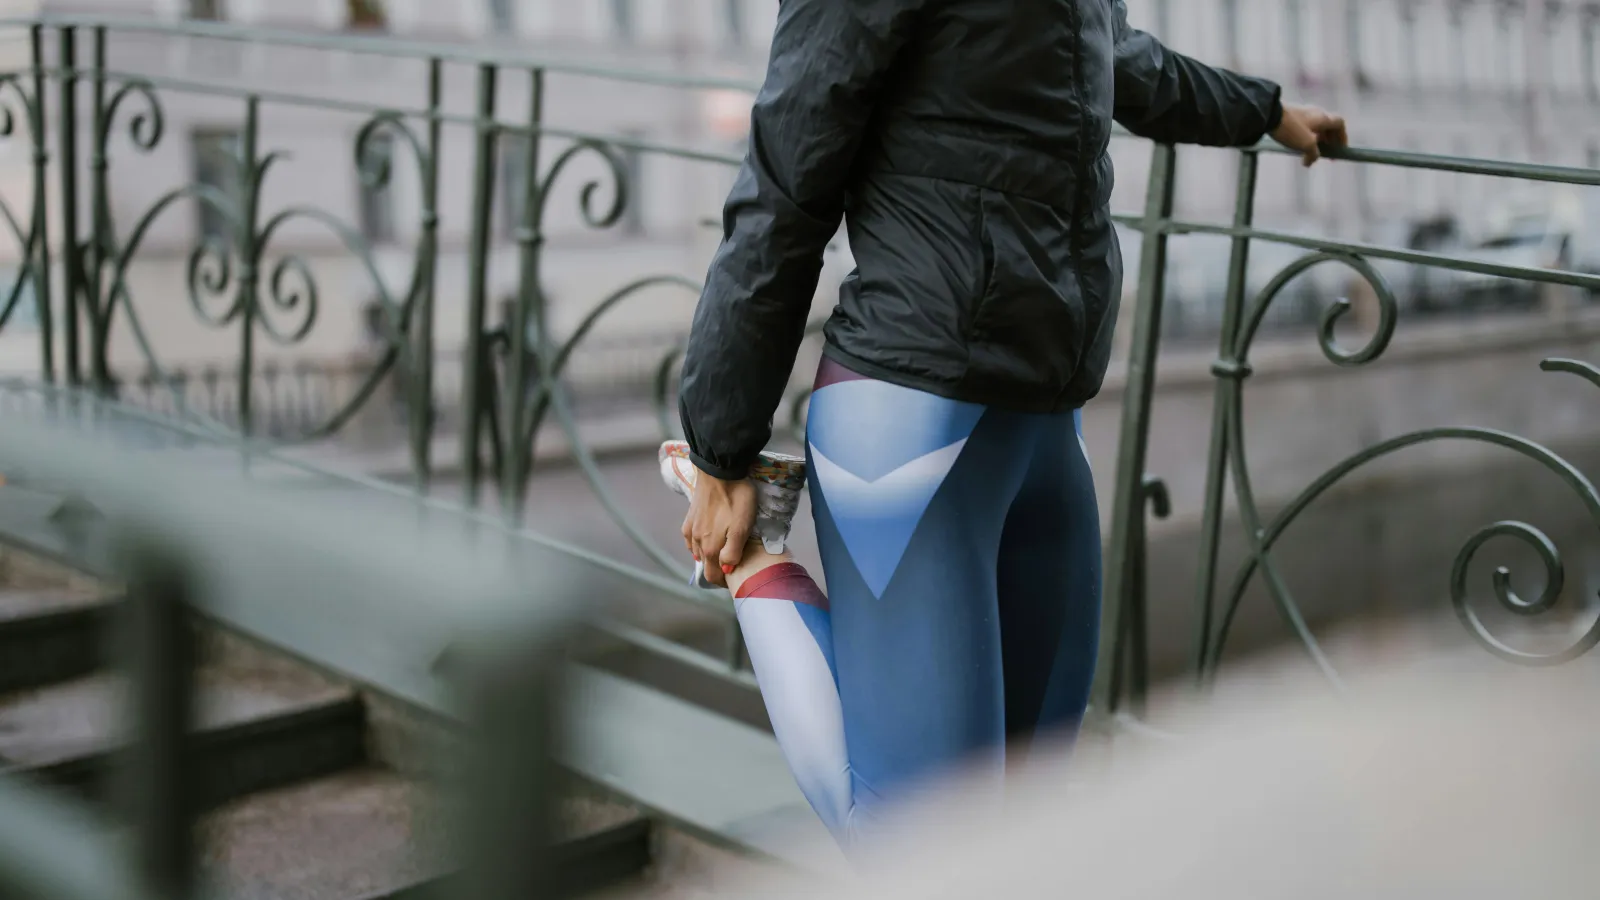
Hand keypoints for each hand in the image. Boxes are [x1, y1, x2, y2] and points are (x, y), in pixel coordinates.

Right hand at [682, 469, 756, 587]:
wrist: (720, 470)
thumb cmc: (736, 499)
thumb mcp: (742, 528)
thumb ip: (732, 552)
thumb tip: (726, 570)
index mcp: (709, 548)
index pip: (712, 575)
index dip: (723, 582)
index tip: (735, 579)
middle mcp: (696, 542)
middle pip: (704, 565)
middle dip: (716, 570)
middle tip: (732, 566)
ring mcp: (690, 529)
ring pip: (697, 552)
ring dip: (708, 557)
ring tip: (721, 552)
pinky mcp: (688, 517)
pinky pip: (691, 540)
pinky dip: (698, 545)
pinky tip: (705, 540)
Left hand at [1271, 102, 1347, 166]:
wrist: (1268, 115)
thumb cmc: (1291, 129)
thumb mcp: (1306, 145)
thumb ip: (1313, 154)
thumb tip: (1310, 161)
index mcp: (1323, 117)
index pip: (1340, 124)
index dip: (1342, 137)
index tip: (1340, 149)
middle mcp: (1316, 113)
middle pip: (1328, 127)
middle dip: (1329, 142)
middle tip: (1326, 155)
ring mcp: (1303, 113)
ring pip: (1316, 128)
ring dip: (1316, 141)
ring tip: (1310, 154)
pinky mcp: (1292, 116)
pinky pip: (1305, 127)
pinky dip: (1306, 138)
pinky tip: (1298, 148)